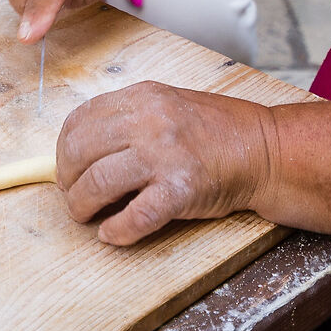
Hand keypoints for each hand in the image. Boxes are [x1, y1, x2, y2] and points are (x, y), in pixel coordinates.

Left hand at [57, 81, 275, 244]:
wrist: (266, 151)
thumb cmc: (217, 133)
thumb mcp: (168, 107)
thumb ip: (128, 121)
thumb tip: (82, 153)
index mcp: (143, 97)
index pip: (79, 121)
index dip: (64, 151)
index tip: (68, 169)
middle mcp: (150, 121)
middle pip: (80, 152)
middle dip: (68, 181)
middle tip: (75, 197)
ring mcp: (165, 155)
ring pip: (97, 183)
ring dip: (83, 206)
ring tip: (88, 216)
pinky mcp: (180, 190)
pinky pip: (133, 217)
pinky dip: (116, 231)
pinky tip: (113, 233)